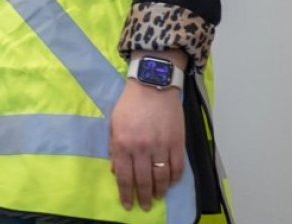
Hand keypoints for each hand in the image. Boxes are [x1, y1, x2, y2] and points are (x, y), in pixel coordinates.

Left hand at [109, 80, 184, 211]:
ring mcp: (161, 146)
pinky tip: (171, 183)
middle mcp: (141, 148)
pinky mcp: (177, 142)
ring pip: (161, 177)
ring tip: (158, 198)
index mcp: (122, 143)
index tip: (128, 204)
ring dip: (160, 191)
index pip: (124, 176)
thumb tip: (116, 171)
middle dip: (144, 197)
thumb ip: (114, 148)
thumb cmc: (130, 104)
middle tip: (145, 206)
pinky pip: (177, 167)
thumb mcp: (114, 124)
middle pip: (143, 180)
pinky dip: (175, 178)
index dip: (126, 194)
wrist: (153, 85)